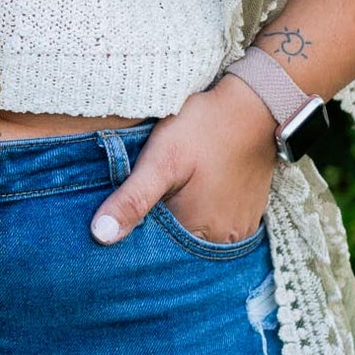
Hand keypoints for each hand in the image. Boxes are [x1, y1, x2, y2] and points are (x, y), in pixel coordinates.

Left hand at [89, 76, 275, 245]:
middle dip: (160, 226)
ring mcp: (240, 228)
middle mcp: (224, 240)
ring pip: (198, 234)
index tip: (128, 208)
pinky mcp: (249, 213)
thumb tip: (100, 235)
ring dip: (182, 219)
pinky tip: (194, 190)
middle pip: (179, 244)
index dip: (139, 231)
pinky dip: (202, 213)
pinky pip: (218, 224)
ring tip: (173, 190)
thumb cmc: (205, 129)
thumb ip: (133, 199)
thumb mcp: (161, 159)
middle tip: (153, 192)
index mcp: (200, 231)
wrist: (254, 104)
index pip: (157, 250)